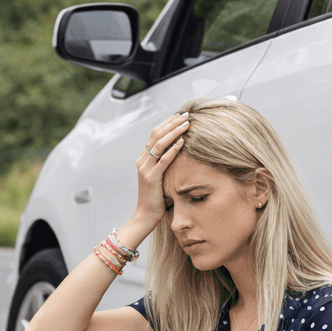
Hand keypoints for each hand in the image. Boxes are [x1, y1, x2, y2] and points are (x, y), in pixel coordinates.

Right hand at [128, 113, 189, 232]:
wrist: (145, 215)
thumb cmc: (157, 198)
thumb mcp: (161, 177)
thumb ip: (166, 164)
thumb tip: (182, 153)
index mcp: (144, 159)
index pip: (154, 134)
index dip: (168, 123)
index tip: (181, 116)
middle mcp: (142, 161)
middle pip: (156, 134)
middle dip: (173, 122)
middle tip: (187, 115)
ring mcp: (146, 169)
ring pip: (160, 144)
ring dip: (175, 132)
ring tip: (188, 124)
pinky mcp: (152, 178)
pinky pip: (164, 160)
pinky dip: (173, 149)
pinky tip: (183, 142)